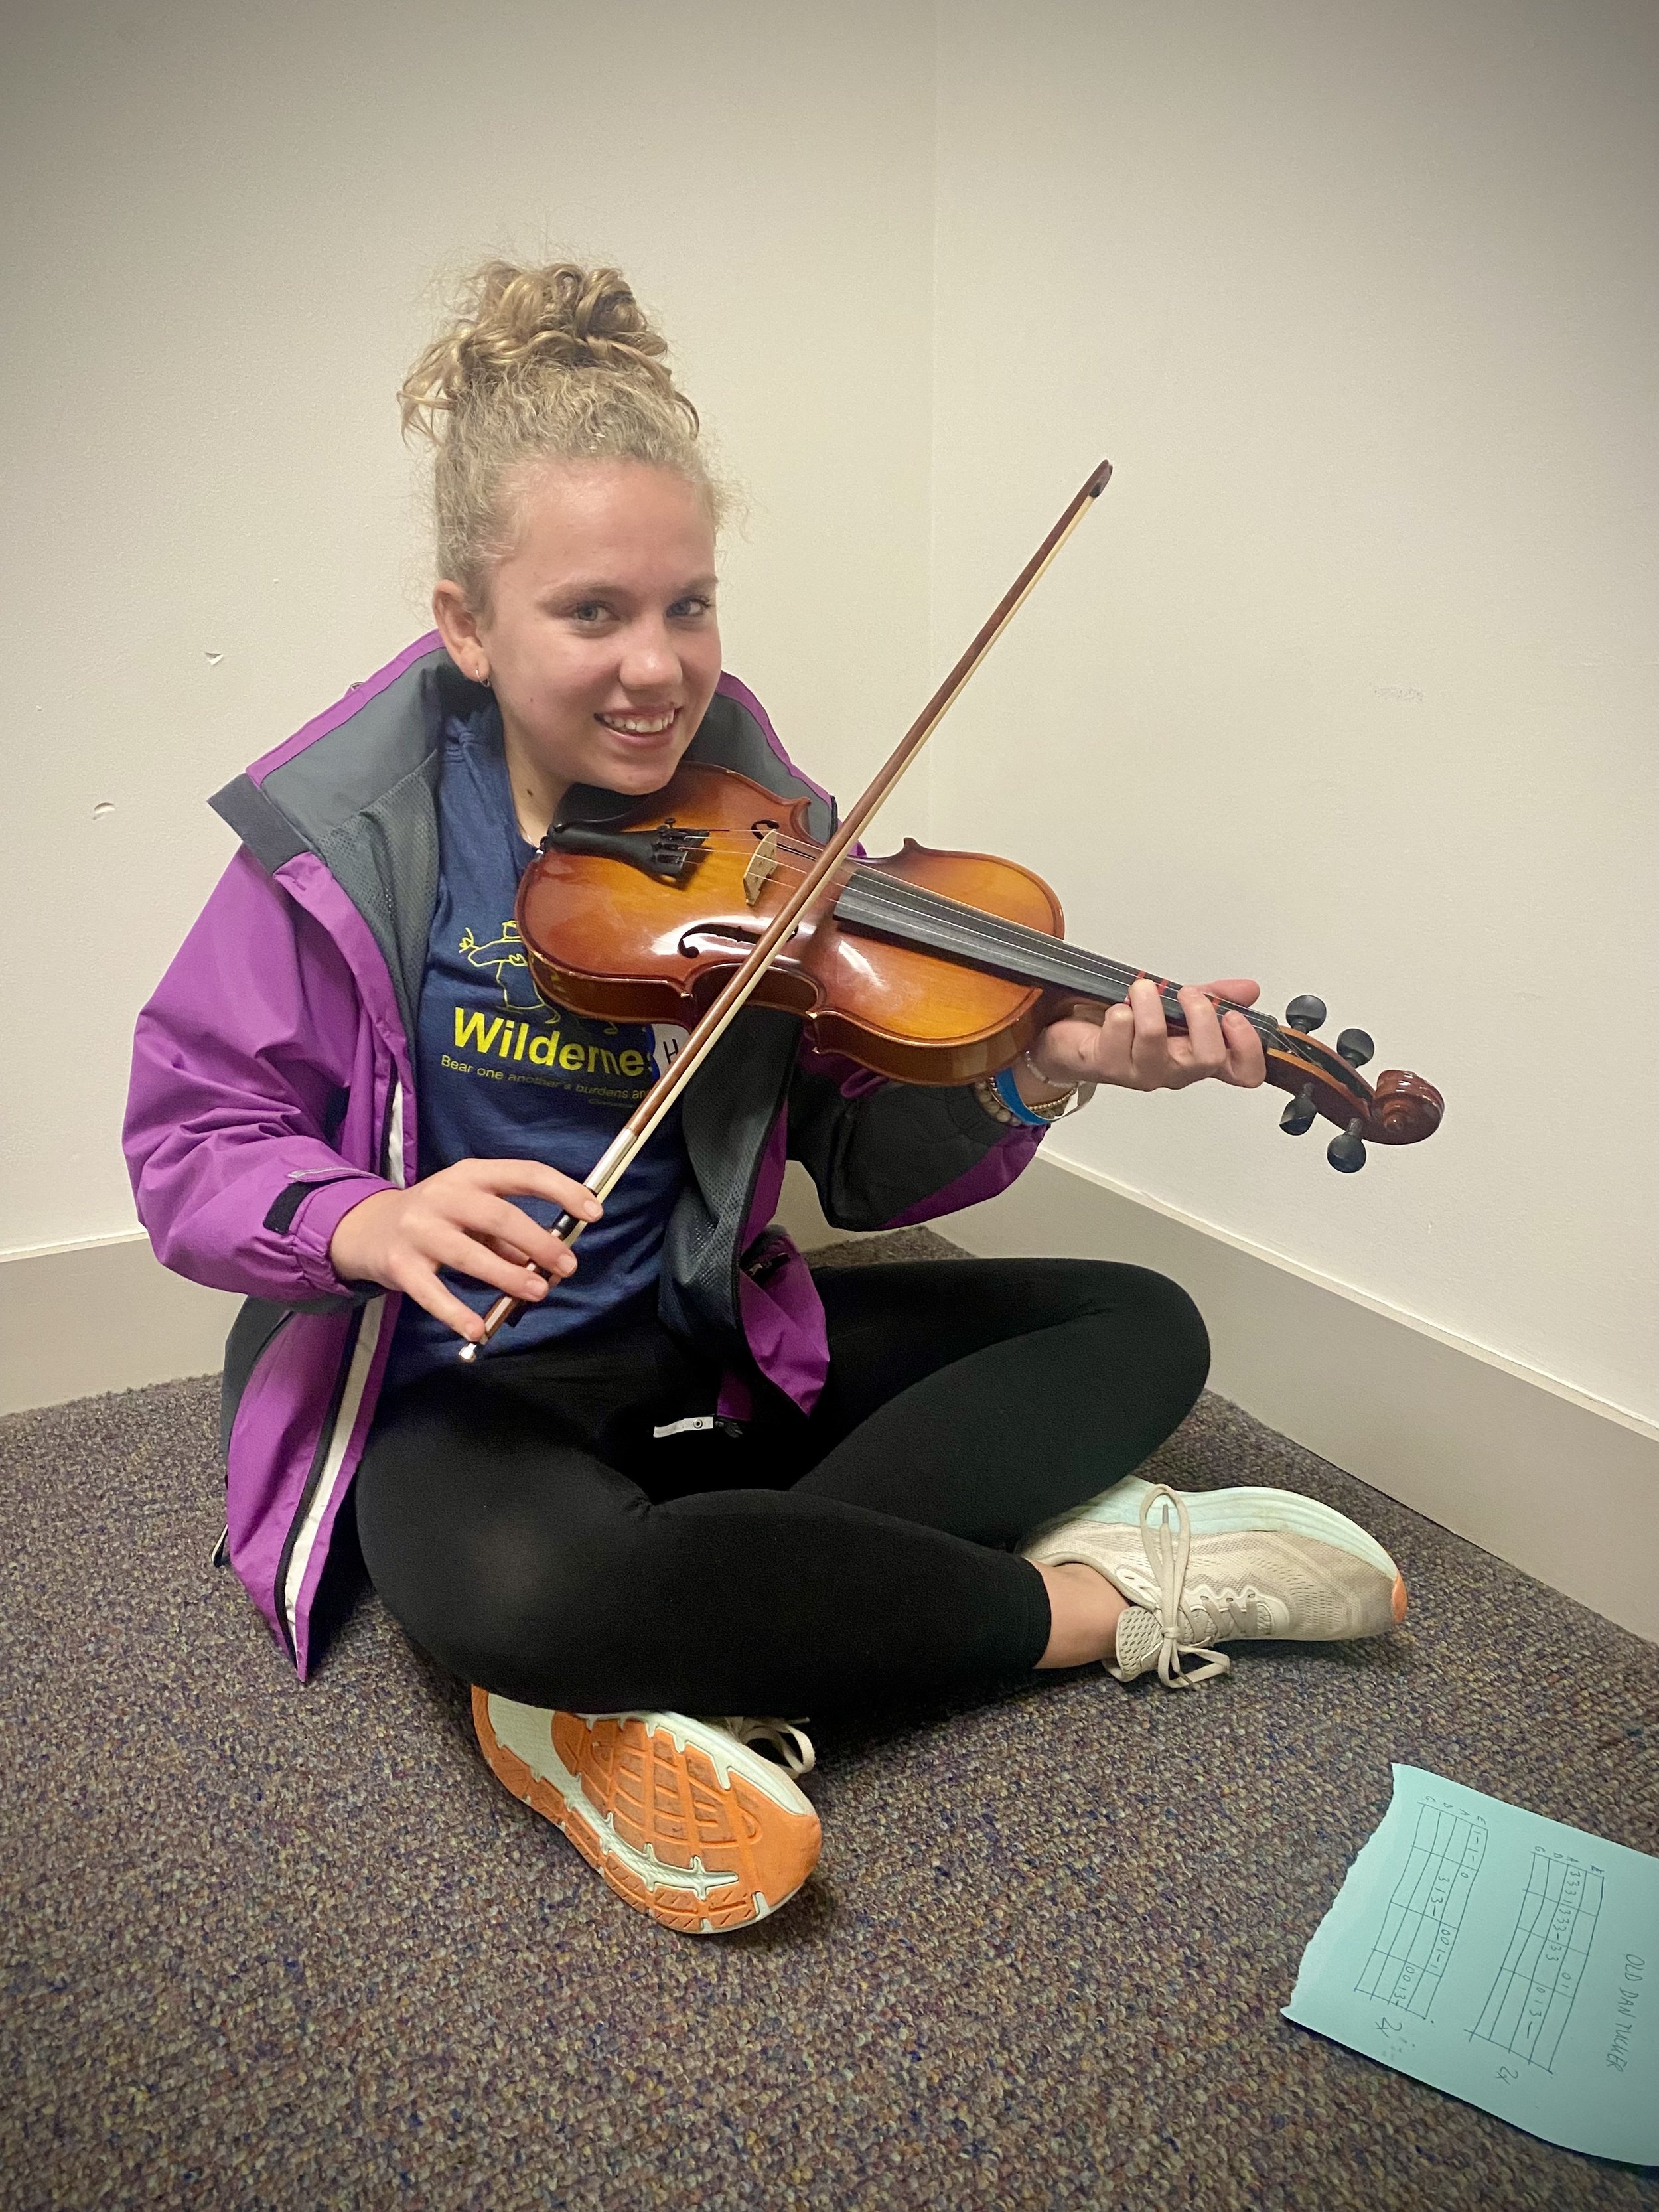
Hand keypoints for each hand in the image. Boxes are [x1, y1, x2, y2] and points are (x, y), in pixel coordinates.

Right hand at [328, 1158, 602, 1343]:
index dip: (562, 1190)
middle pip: (499, 1214)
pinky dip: (456, 1312)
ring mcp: (419, 1229)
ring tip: (539, 1291)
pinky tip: (478, 1329)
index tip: (594, 1211)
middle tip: (567, 1265)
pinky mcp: (400, 1265)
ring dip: (509, 1275)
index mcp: (471, 1174)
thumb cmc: (436, 1219)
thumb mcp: (472, 1214)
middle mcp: (444, 1195)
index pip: (524, 1173)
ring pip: (470, 1253)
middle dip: (539, 1241)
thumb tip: (549, 1262)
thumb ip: (509, 1235)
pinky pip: (432, 1292)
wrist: (366, 1229)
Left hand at [1024, 976, 1266, 1097]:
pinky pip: (1119, 1031)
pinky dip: (1119, 1011)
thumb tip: (1248, 990)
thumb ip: (1214, 998)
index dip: (1249, 1049)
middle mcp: (1174, 1070)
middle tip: (1187, 993)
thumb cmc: (1128, 1027)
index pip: (1244, 1073)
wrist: (1075, 1041)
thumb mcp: (1177, 1006)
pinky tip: (1116, 1009)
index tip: (1235, 1018)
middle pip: (1208, 1058)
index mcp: (1198, 1057)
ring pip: (1156, 1040)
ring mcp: (1142, 1071)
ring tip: (1141, 989)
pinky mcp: (1108, 1064)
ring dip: (1149, 1003)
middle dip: (1201, 1015)